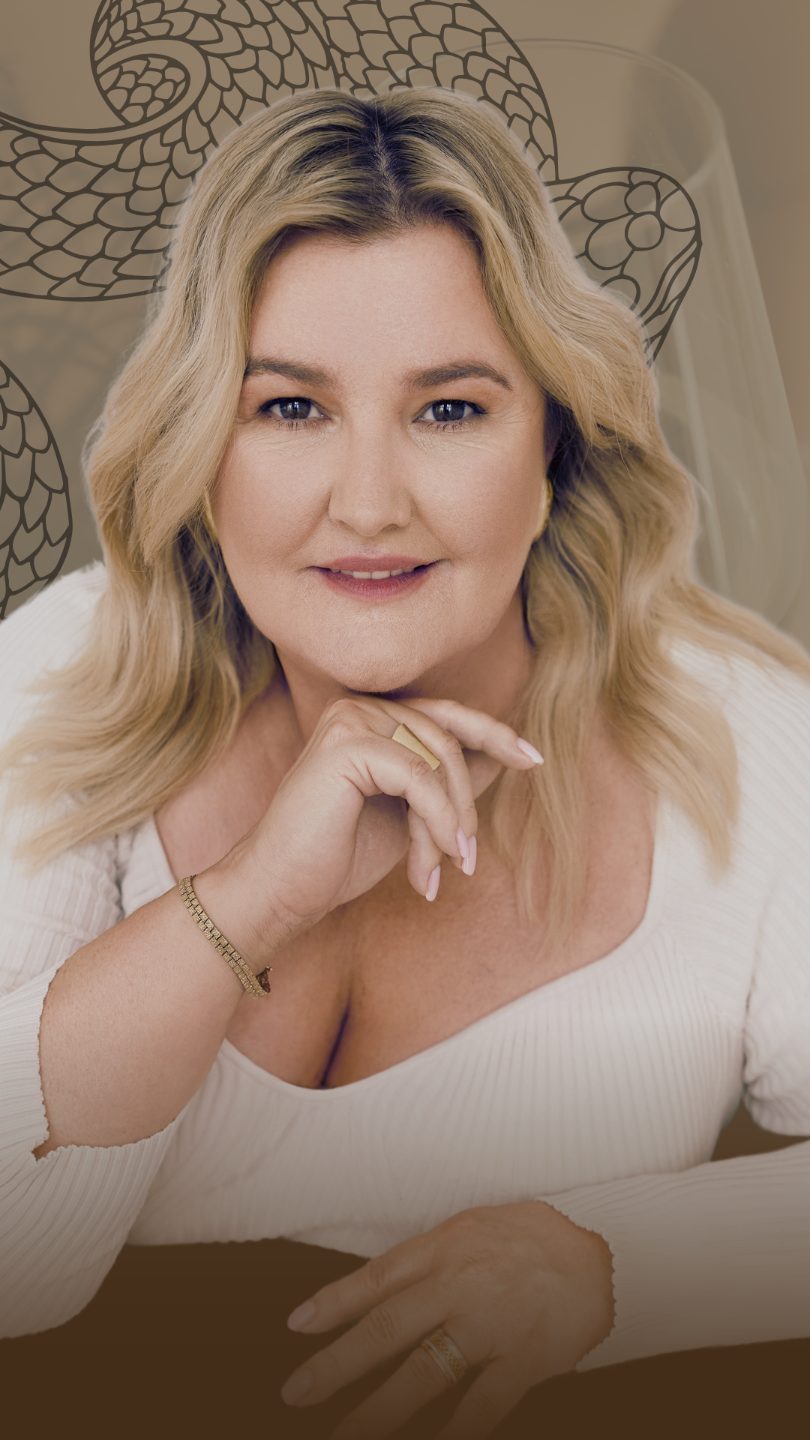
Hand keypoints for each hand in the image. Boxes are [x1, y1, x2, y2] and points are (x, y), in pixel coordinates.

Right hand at [206, 697, 541, 962]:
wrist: (280, 892)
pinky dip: (435, 823)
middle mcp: (359, 710)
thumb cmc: (336, 859)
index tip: (534, 759)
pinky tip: (428, 866)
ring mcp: (350, 721)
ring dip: (449, 822)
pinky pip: (420, 778)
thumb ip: (446, 784)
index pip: (445, 718)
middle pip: (448, 738)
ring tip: (440, 869)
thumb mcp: (409, 818)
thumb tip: (502, 758)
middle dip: (466, 802)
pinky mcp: (345, 745)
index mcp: (370, 720)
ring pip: (438, 760)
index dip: (493, 734)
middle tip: (470, 858)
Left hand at [280, 1202, 614, 1437]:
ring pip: (424, 1372)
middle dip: (337, 1365)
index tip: (296, 1325)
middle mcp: (458, 1286)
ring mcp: (490, 1324)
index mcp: (442, 1250)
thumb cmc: (526, 1238)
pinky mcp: (524, 1359)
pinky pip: (482, 1403)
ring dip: (380, 1410)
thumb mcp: (468, 1229)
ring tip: (346, 1436)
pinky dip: (454, 1431)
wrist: (598, 1250)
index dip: (333, 1302)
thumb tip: (376, 1291)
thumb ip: (425, 1261)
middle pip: (387, 1330)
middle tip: (296, 1393)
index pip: (376, 1278)